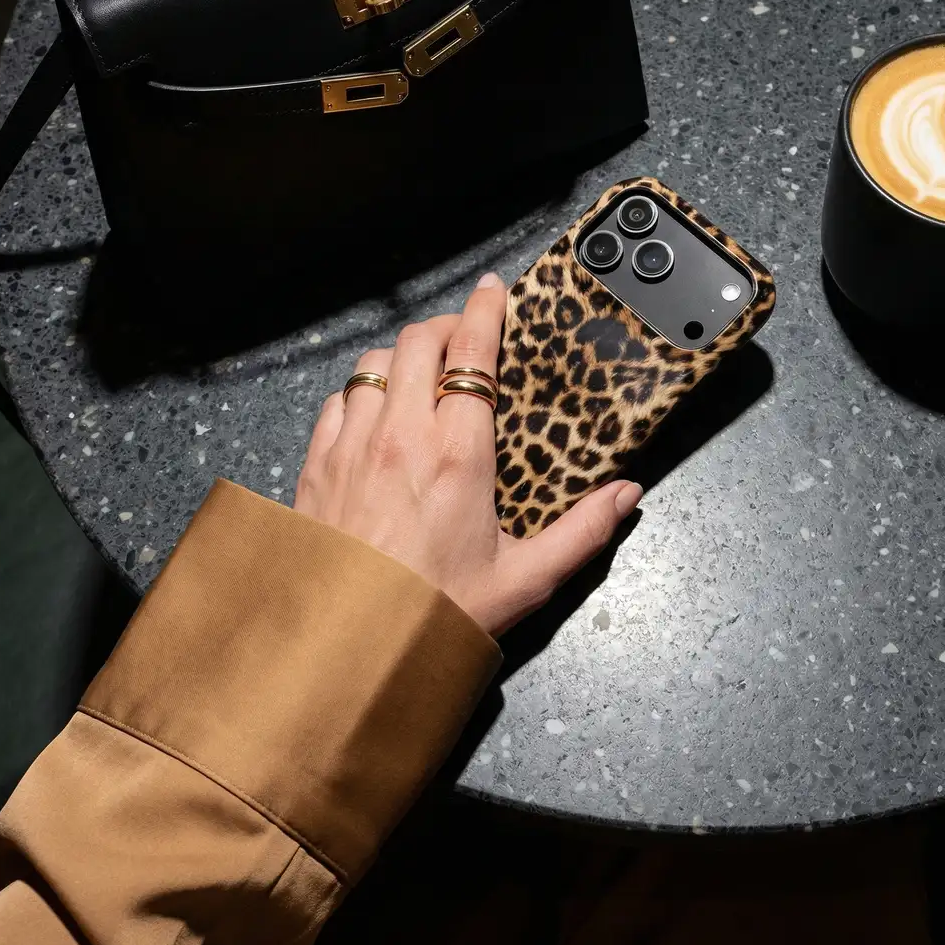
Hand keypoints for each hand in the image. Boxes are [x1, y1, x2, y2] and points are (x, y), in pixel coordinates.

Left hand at [293, 273, 642, 636]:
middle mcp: (399, 436)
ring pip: (374, 364)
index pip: (472, 353)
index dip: (485, 310)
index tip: (495, 290)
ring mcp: (351, 446)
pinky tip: (376, 412)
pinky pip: (338, 401)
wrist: (344, 655)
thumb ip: (582, 532)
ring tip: (425, 371)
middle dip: (446, 326)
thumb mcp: (524, 580)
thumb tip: (627, 496)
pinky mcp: (317, 466)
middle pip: (419, 342)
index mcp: (457, 454)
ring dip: (404, 356)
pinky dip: (361, 391)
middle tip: (468, 337)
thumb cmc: (434, 616)